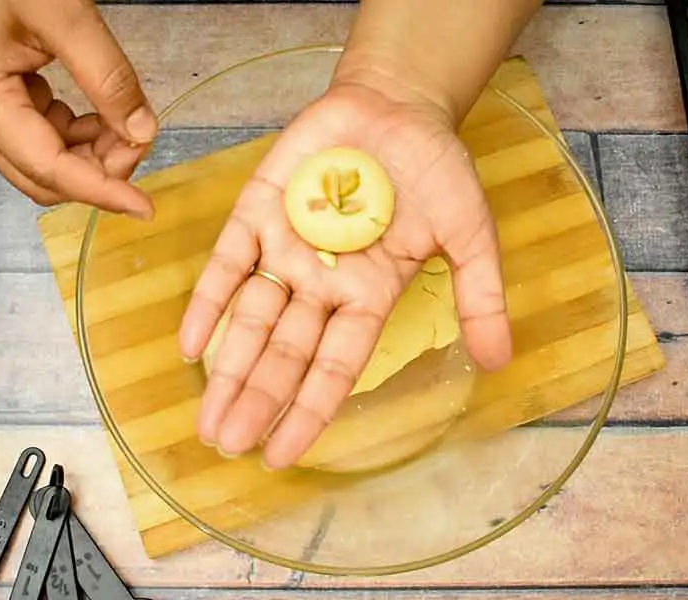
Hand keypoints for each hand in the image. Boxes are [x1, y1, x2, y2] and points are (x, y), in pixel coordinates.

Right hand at [0, 0, 158, 217]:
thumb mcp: (62, 14)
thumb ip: (106, 75)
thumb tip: (140, 128)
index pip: (49, 169)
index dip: (101, 191)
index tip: (143, 206)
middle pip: (45, 177)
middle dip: (98, 173)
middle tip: (140, 140)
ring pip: (48, 160)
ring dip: (93, 154)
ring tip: (127, 123)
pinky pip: (46, 135)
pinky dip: (81, 134)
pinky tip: (106, 115)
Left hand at [178, 81, 512, 469]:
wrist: (396, 105)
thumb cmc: (434, 169)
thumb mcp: (468, 232)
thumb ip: (479, 294)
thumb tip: (498, 362)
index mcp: (368, 295)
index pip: (334, 366)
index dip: (308, 411)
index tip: (281, 454)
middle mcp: (321, 282)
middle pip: (284, 353)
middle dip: (257, 399)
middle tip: (227, 444)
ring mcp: (286, 248)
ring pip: (252, 319)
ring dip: (229, 367)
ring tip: (207, 418)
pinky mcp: (258, 210)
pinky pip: (227, 263)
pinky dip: (209, 302)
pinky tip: (190, 345)